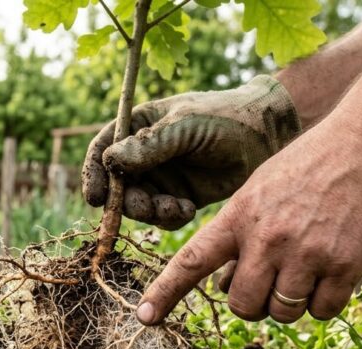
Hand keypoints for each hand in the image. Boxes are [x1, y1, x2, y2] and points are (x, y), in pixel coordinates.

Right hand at [82, 75, 300, 229]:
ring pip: (138, 205)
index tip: (96, 197)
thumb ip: (150, 143)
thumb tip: (110, 160)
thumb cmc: (226, 118)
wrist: (268, 136)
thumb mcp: (187, 125)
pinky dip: (169, 218)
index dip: (93, 173)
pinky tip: (188, 210)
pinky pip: (162, 217)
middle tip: (147, 207)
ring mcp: (162, 178)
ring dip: (151, 212)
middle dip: (127, 201)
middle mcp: (144, 155)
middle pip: (117, 185)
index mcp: (138, 127)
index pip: (103, 149)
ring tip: (176, 207)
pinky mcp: (179, 197)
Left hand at [135, 122, 361, 324]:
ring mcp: (307, 254)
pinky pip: (321, 311)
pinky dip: (322, 302)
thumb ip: (236, 237)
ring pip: (280, 314)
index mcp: (238, 217)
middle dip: (250, 302)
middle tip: (268, 280)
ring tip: (303, 268)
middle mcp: (267, 239)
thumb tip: (222, 288)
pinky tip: (329, 272)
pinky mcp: (345, 267)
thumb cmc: (307, 168)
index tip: (144, 317)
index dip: (164, 293)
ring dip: (287, 303)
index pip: (191, 262)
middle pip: (241, 305)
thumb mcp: (258, 191)